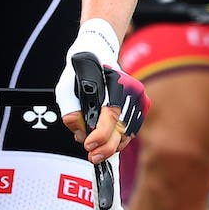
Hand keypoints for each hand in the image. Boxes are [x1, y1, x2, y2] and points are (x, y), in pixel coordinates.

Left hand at [55, 21, 147, 163]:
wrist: (97, 52)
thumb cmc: (79, 72)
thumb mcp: (65, 89)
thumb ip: (71, 112)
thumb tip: (81, 134)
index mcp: (110, 86)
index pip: (109, 118)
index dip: (99, 137)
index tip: (88, 146)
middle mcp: (129, 91)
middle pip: (121, 129)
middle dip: (106, 148)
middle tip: (92, 157)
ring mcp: (138, 96)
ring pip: (129, 132)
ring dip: (113, 145)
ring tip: (98, 151)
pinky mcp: (142, 102)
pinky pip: (133, 128)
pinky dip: (121, 138)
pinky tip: (109, 142)